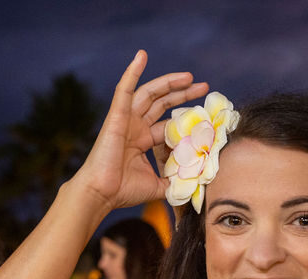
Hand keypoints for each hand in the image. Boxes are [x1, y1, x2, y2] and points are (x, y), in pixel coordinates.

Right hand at [71, 50, 208, 213]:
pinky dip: (132, 71)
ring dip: (169, 82)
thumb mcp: (157, 186)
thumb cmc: (123, 192)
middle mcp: (135, 127)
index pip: (168, 123)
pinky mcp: (116, 116)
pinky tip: (142, 56)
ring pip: (149, 93)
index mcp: (142, 141)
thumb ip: (173, 181)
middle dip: (183, 94)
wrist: (101, 194)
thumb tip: (191, 182)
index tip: (206, 117)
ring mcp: (125, 119)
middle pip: (162, 103)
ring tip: (189, 77)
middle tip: (204, 87)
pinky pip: (124, 89)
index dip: (186, 118)